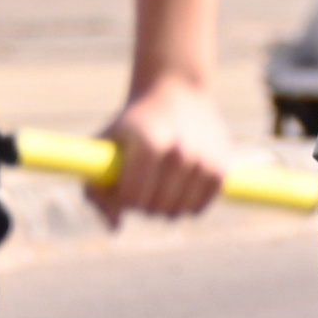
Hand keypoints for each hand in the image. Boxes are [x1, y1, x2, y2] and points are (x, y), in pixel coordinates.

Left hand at [95, 74, 230, 223]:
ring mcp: (203, 161)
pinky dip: (186, 205)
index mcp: (149, 144)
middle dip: (142, 202)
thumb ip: (96, 187)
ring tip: (159, 184)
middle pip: (153, 208)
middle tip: (142, 182)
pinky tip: (178, 186)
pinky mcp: (221, 168)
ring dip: (164, 206)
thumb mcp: (106, 144)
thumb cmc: (134, 123)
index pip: (131, 198)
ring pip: (176, 212)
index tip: (122, 183)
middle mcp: (179, 152)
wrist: (177, 90)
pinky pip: (197, 209)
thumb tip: (116, 227)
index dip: (121, 197)